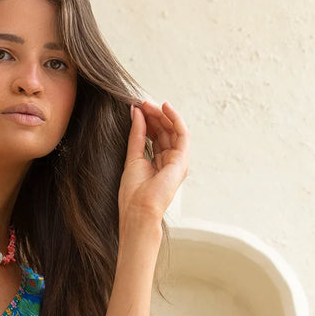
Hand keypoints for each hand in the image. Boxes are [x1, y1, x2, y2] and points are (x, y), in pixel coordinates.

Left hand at [118, 99, 189, 226]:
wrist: (138, 211)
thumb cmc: (133, 194)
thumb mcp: (133, 157)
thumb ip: (137, 135)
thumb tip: (136, 113)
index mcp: (158, 164)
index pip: (156, 136)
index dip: (148, 121)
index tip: (137, 109)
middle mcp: (170, 162)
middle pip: (165, 132)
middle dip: (154, 116)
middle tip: (142, 104)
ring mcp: (177, 161)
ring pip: (173, 130)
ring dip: (162, 115)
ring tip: (149, 105)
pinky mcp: (182, 160)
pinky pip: (182, 133)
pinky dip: (174, 118)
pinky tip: (164, 108)